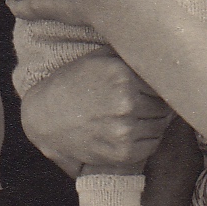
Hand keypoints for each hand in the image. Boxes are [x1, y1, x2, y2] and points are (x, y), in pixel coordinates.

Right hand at [20, 52, 173, 175]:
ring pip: (160, 124)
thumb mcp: (98, 58)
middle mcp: (126, 102)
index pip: (161, 80)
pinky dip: (147, 138)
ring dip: (152, 121)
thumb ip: (129, 53)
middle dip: (156, 102)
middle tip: (141, 102)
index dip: (157, 82)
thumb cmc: (73, 83)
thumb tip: (160, 54)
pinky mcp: (123, 152)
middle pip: (163, 103)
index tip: (149, 86)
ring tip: (134, 116)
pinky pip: (152, 144)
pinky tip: (130, 130)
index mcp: (122, 75)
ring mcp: (125, 130)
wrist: (43, 117)